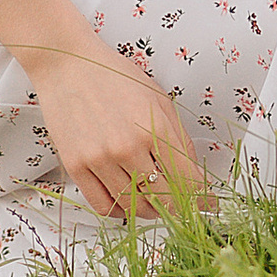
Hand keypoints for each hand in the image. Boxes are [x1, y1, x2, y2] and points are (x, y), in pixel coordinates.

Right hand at [16, 29, 210, 222]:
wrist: (68, 65)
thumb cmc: (113, 76)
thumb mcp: (158, 99)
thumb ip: (178, 138)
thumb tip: (194, 172)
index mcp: (153, 128)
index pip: (186, 179)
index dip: (201, 198)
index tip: (207, 204)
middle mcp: (126, 147)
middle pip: (161, 198)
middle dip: (176, 206)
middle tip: (181, 204)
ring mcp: (99, 159)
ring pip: (133, 206)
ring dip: (148, 210)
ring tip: (153, 200)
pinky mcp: (76, 167)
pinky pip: (103, 205)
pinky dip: (119, 211)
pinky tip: (126, 201)